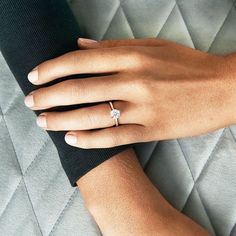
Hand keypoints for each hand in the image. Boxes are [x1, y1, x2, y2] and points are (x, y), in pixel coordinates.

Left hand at [24, 38, 235, 147]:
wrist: (222, 87)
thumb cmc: (187, 64)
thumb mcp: (152, 46)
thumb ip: (114, 47)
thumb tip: (81, 46)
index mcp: (133, 56)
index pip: (80, 61)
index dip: (52, 69)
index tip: (35, 77)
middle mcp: (135, 81)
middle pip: (80, 89)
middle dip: (48, 96)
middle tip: (31, 103)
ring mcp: (144, 108)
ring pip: (93, 116)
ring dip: (62, 120)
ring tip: (43, 123)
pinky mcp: (152, 131)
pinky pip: (114, 137)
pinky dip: (89, 140)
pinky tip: (71, 140)